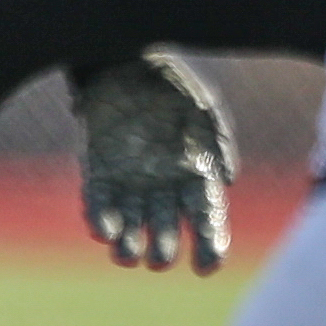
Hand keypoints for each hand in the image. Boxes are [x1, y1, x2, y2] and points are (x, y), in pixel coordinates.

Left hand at [72, 53, 237, 274]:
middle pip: (165, 228)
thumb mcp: (202, 110)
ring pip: (130, 222)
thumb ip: (218, 144)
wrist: (124, 58)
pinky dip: (99, 218)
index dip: (209, 244)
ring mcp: (129, 179)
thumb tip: (227, 181)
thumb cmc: (170, 83)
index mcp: (194, 173)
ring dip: (128, 243)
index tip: (207, 266)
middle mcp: (162, 184)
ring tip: (127, 256)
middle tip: (160, 260)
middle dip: (163, 248)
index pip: (206, 218)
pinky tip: (102, 232)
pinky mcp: (98, 169)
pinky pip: (98, 201)